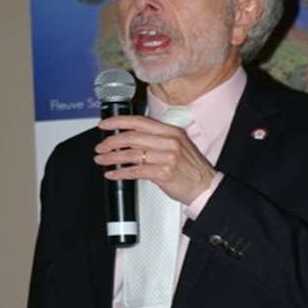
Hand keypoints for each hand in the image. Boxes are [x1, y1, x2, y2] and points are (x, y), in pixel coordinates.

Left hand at [95, 114, 215, 204]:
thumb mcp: (178, 145)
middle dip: (111, 141)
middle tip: (100, 146)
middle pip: (132, 137)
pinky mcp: (163, 173)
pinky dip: (121, 173)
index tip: (104, 125)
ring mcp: (166, 157)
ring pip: (131, 154)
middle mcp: (169, 141)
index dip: (118, 122)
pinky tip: (113, 174)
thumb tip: (130, 139)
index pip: (139, 121)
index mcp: (171, 131)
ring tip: (102, 160)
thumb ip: (157, 139)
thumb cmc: (190, 168)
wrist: (206, 186)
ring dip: (112, 157)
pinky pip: (135, 171)